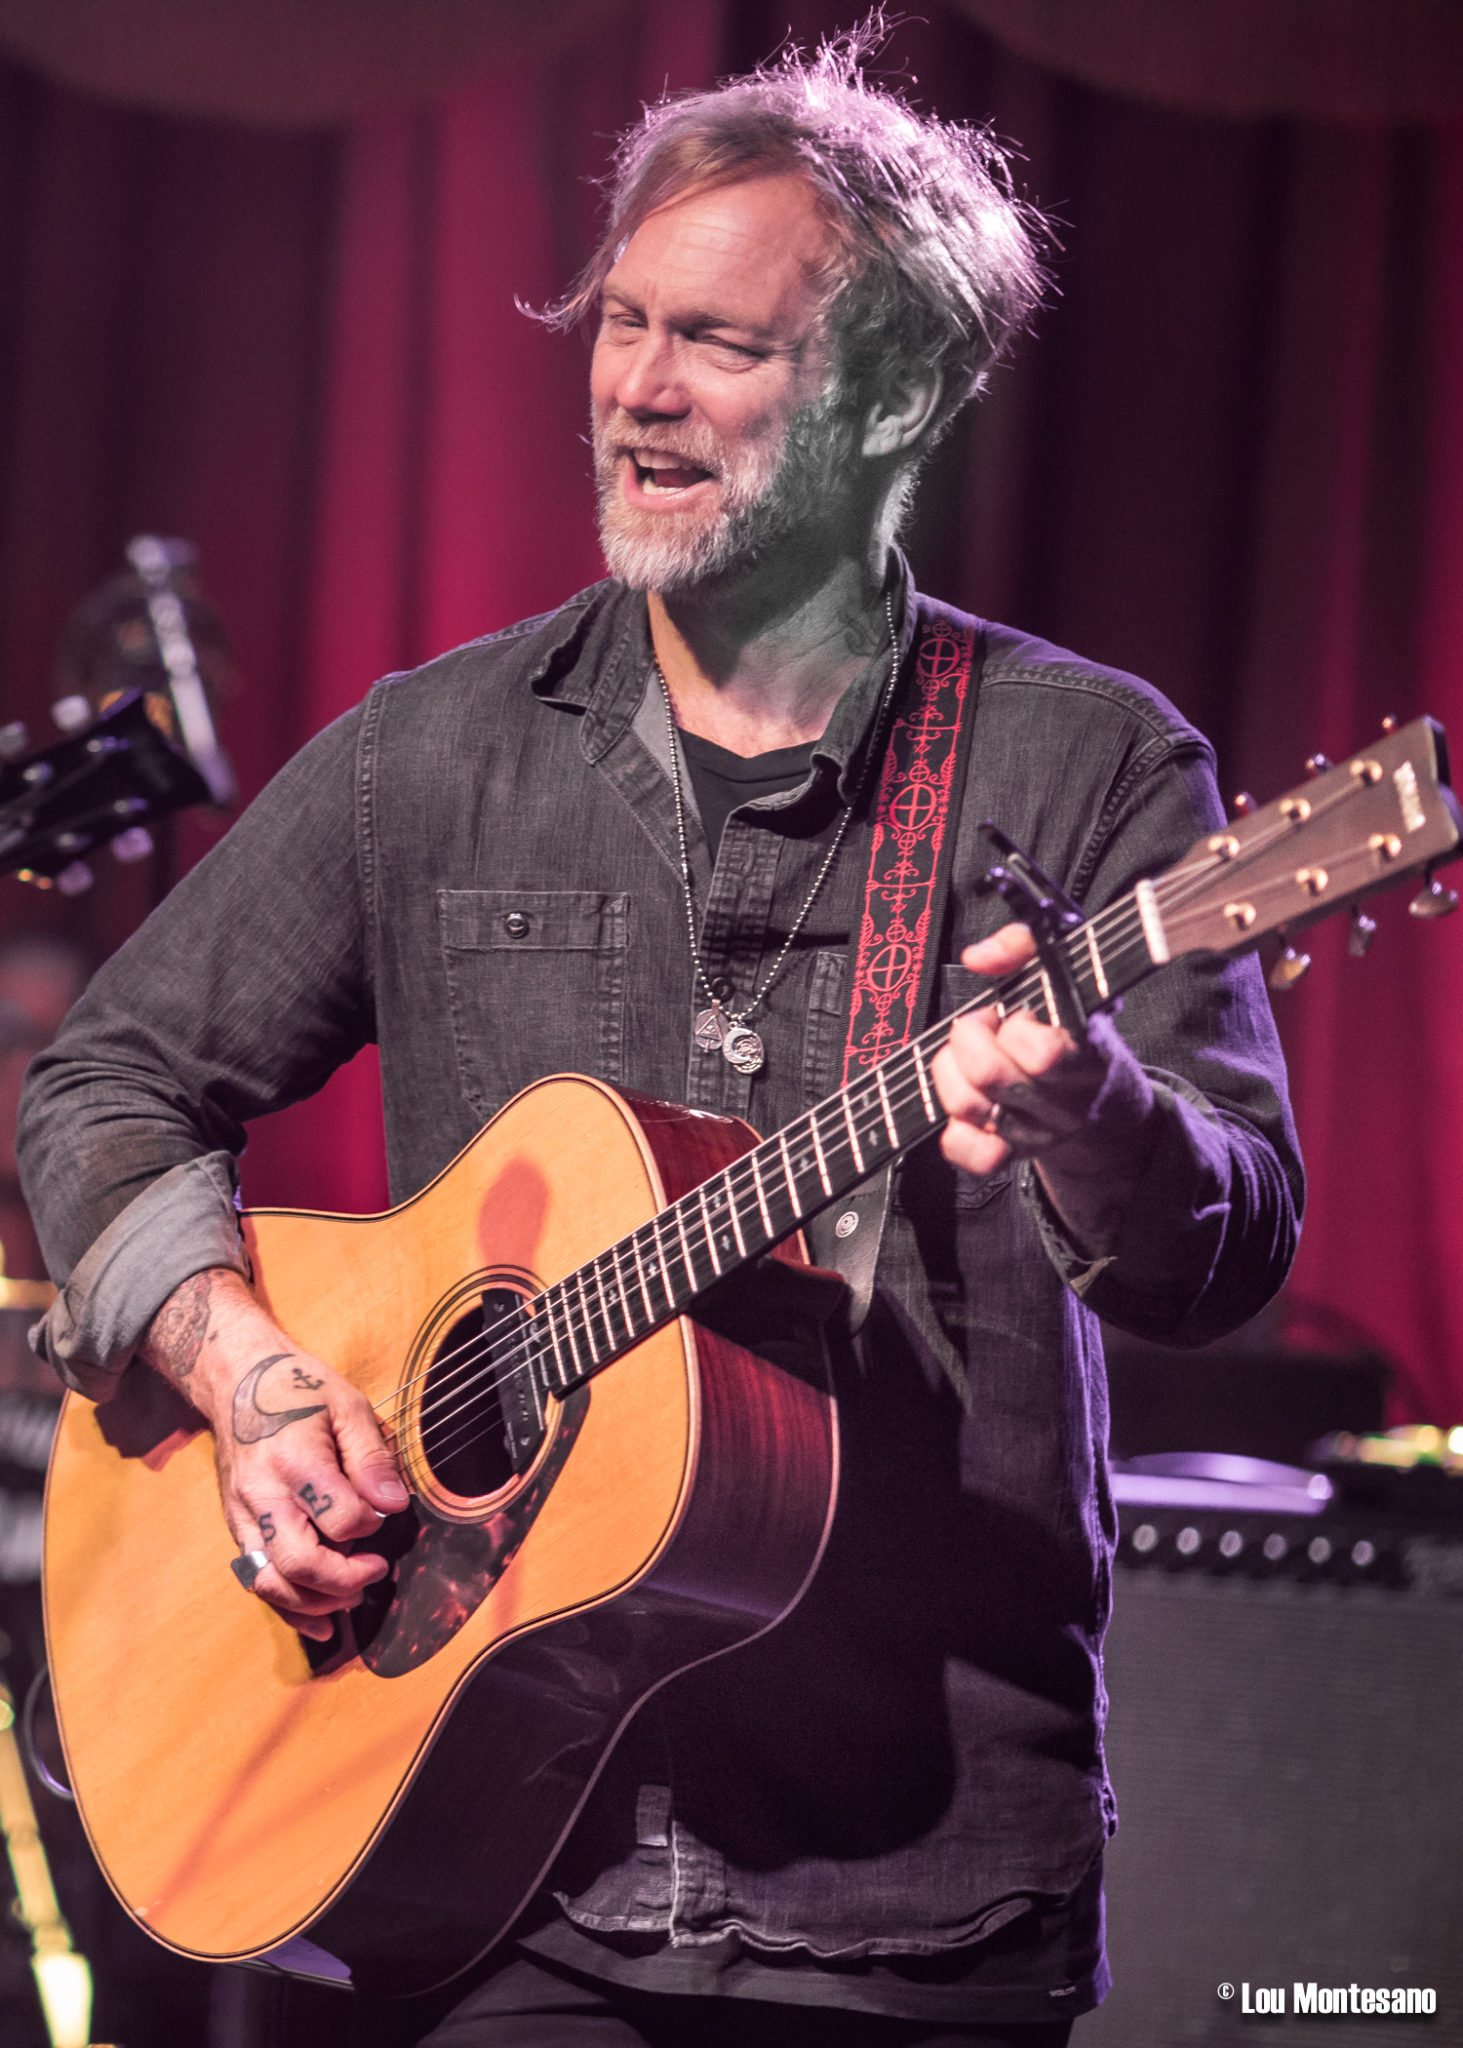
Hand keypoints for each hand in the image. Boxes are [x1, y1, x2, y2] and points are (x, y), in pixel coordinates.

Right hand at [141, 1269, 408, 1639]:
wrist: (237, 1383)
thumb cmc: (299, 1391)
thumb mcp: (347, 1407)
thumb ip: (371, 1457)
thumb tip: (394, 1504)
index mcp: (294, 1461)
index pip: (339, 1517)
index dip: (371, 1523)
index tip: (385, 1509)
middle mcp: (261, 1496)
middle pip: (299, 1561)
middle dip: (344, 1579)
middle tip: (378, 1568)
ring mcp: (242, 1517)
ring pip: (272, 1582)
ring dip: (317, 1603)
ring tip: (354, 1596)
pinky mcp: (237, 1529)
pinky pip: (258, 1580)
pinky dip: (290, 1609)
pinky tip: (323, 1624)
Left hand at [930, 925, 1160, 1254]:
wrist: (1102, 1099)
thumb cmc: (1074, 1027)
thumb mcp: (1063, 972)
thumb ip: (1022, 945)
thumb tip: (978, 957)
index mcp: (1083, 1053)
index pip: (1044, 1053)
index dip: (1015, 1028)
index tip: (1011, 1014)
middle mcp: (1062, 1100)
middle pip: (991, 1077)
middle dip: (968, 1039)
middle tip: (978, 1027)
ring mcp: (1036, 1132)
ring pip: (970, 1108)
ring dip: (951, 1073)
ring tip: (967, 1058)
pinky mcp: (1011, 1155)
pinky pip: (968, 1153)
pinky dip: (954, 1131)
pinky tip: (964, 1106)